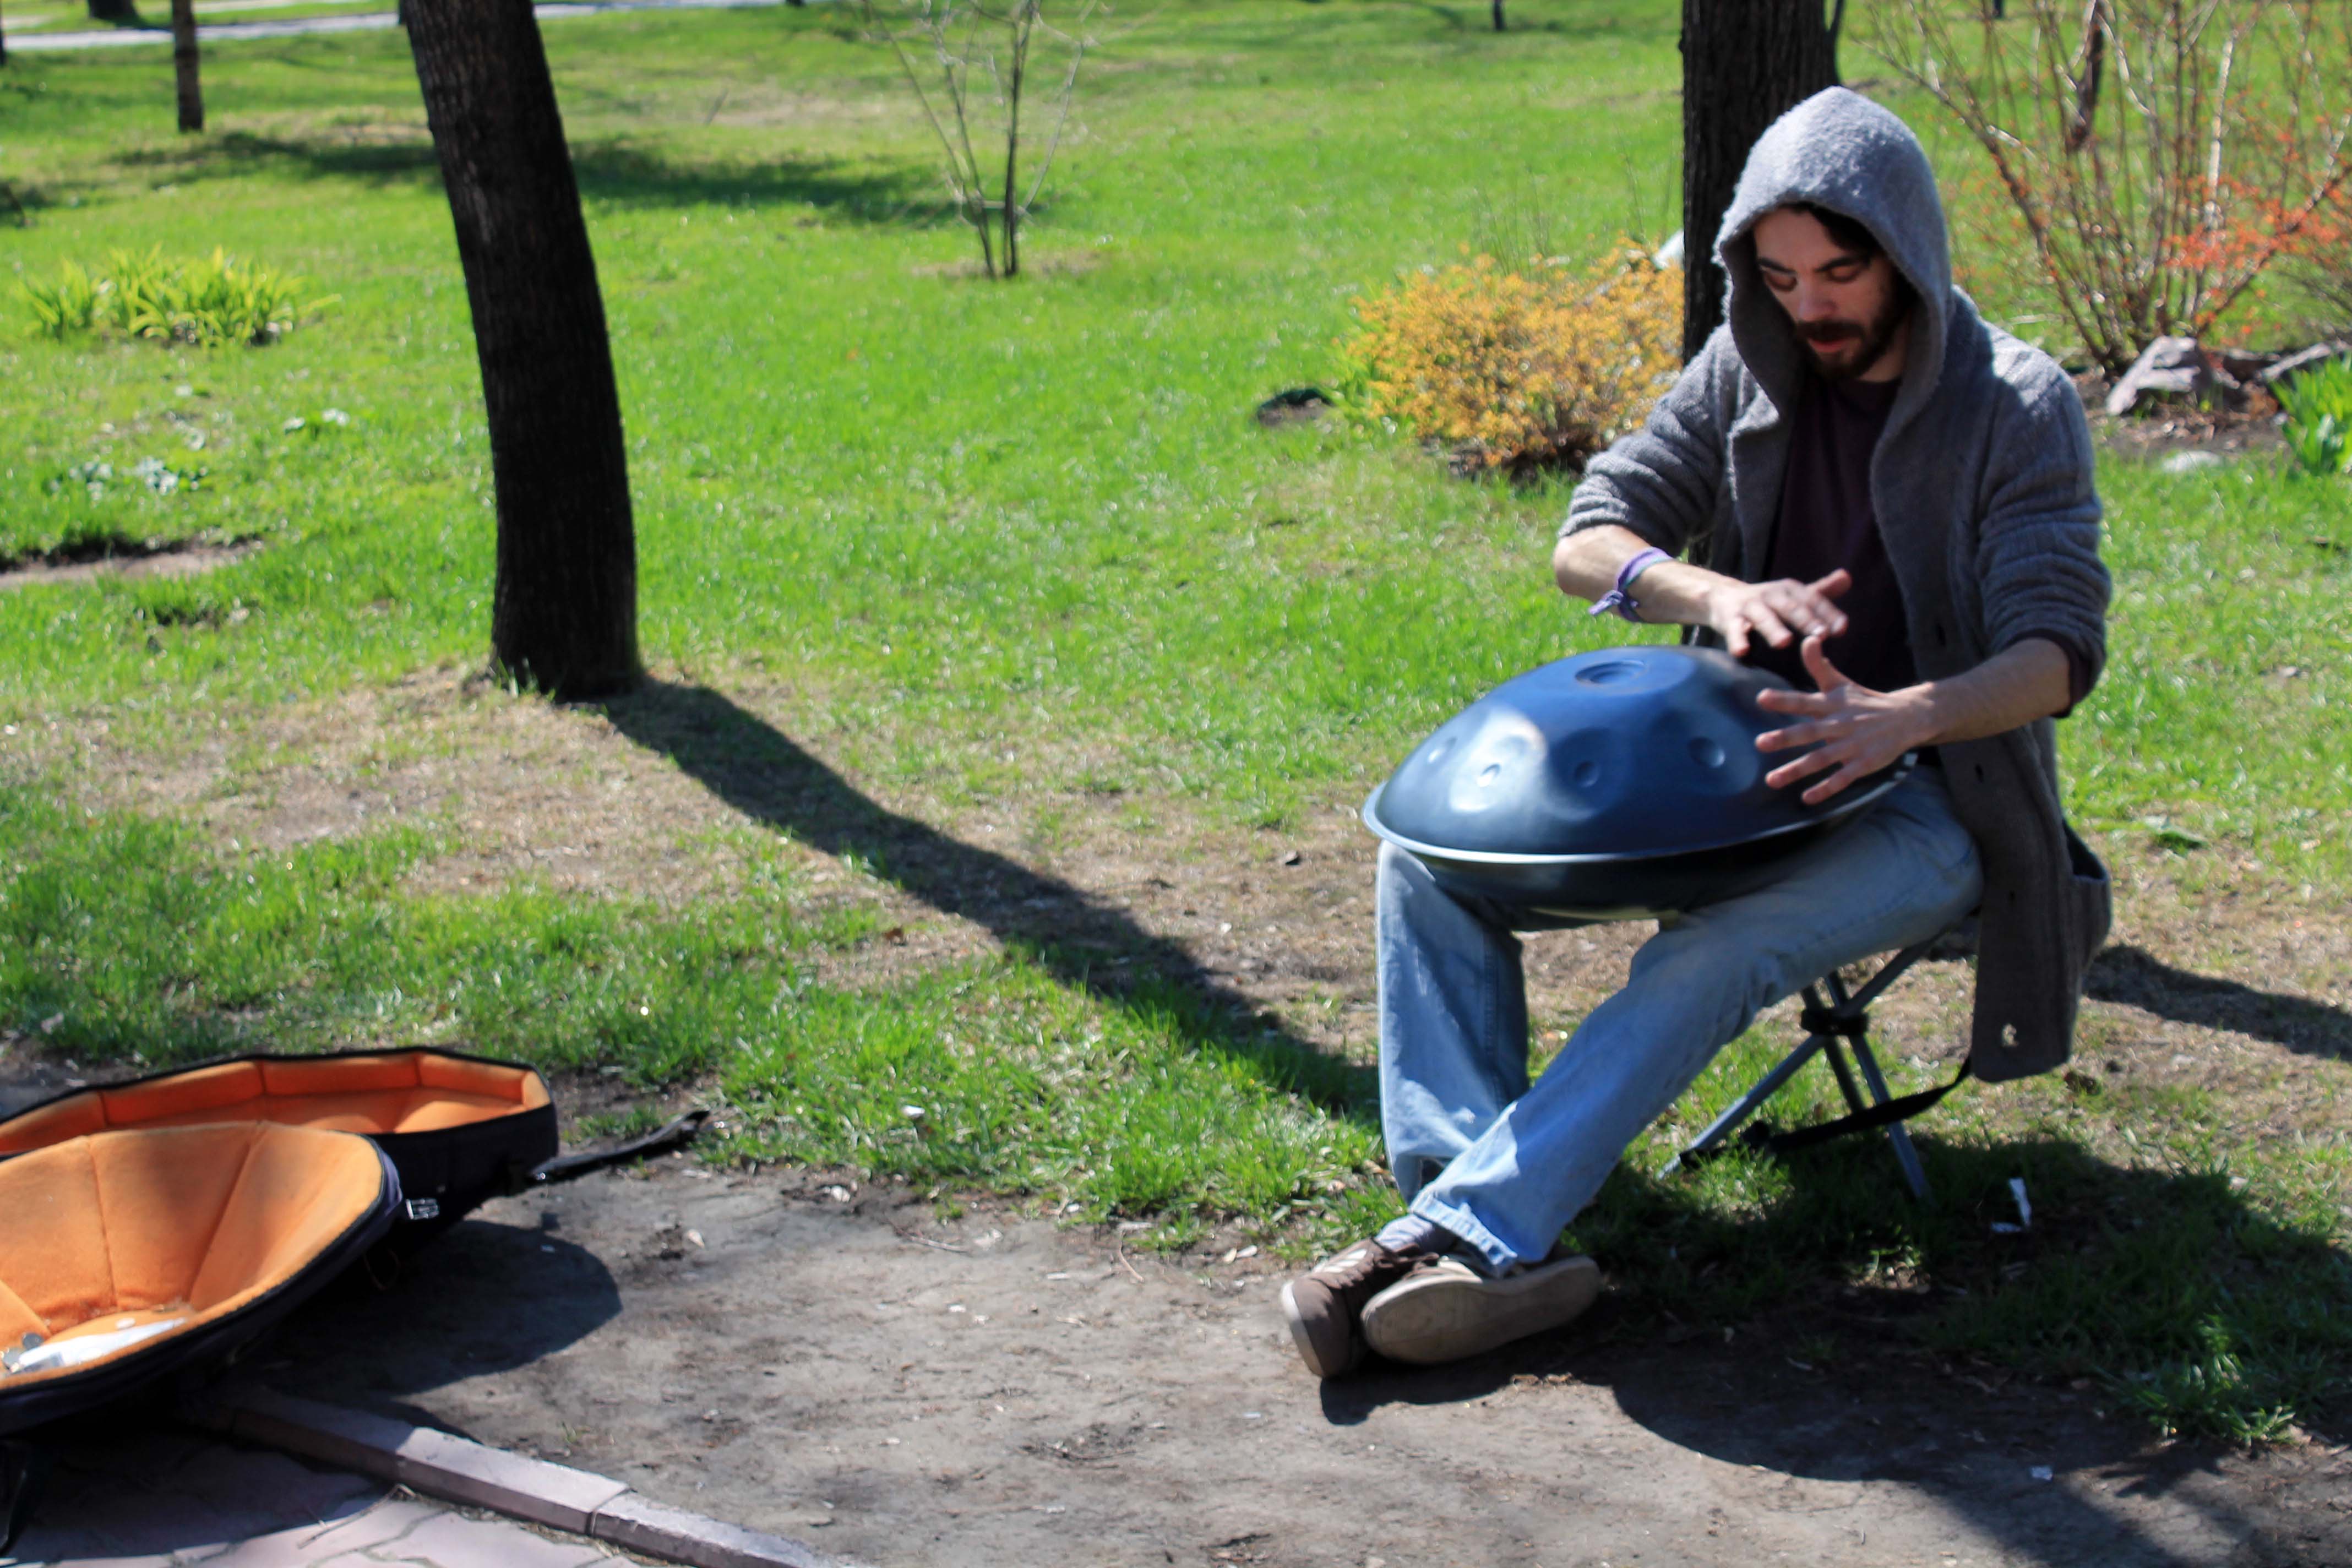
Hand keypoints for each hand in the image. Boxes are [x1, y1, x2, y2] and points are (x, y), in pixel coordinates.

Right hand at [1704, 569, 1851, 657]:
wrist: (1723, 596)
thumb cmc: (1767, 601)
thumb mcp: (1794, 594)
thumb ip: (1821, 591)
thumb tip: (1847, 576)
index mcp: (1790, 590)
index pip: (1812, 600)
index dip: (1827, 614)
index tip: (1842, 629)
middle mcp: (1771, 595)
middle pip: (1790, 607)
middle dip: (1805, 620)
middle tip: (1820, 635)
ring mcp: (1750, 607)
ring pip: (1763, 617)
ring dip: (1773, 629)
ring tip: (1784, 642)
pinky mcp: (1730, 619)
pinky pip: (1734, 631)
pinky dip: (1737, 640)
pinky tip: (1742, 652)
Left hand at [1754, 636, 1936, 803]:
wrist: (1907, 717)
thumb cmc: (1865, 701)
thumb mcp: (1841, 683)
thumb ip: (1819, 665)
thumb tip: (1808, 639)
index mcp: (1832, 704)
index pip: (1805, 700)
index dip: (1784, 699)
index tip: (1762, 698)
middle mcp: (1840, 724)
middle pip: (1809, 731)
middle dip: (1785, 737)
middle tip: (1759, 743)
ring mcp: (1853, 744)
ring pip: (1821, 759)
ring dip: (1796, 770)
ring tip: (1771, 780)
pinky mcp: (1864, 763)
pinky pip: (1843, 778)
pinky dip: (1826, 788)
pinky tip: (1807, 798)